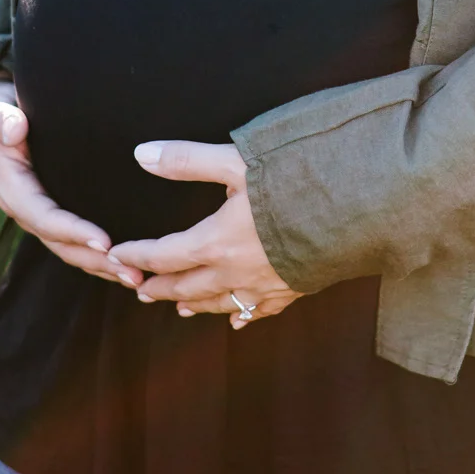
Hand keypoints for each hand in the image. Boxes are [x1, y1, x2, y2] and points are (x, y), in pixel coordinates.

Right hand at [0, 78, 143, 286]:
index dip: (73, 231)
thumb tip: (13, 130)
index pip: (44, 217)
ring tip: (139, 278)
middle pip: (63, 244)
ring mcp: (41, 215)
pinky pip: (78, 242)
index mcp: (13, 189)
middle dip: (97, 261)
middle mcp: (27, 209)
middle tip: (134, 273)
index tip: (105, 241)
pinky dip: (103, 258)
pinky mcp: (56, 213)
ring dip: (104, 267)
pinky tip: (132, 266)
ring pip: (73, 250)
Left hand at [109, 140, 301, 326]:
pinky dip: (239, 315)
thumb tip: (141, 153)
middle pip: (187, 287)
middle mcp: (236, 271)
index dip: (139, 256)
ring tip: (179, 306)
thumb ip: (188, 160)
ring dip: (194, 304)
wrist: (356, 208)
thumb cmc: (296, 179)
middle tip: (141, 289)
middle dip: (160, 286)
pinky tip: (238, 319)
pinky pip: (257, 311)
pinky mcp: (292, 290)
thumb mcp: (237, 161)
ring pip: (219, 304)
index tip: (118, 255)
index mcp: (217, 241)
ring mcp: (265, 286)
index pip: (165, 255)